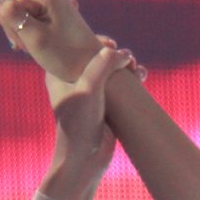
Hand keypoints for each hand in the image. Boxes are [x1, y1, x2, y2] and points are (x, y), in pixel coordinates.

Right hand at [0, 0, 106, 82]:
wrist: (90, 66)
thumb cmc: (65, 56)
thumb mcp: (34, 38)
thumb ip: (11, 15)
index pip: (7, 8)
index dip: (15, 31)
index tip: (35, 43)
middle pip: (11, 9)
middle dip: (20, 32)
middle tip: (40, 45)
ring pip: (17, 16)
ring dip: (25, 35)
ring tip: (45, 45)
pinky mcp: (50, 6)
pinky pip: (28, 19)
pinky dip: (32, 34)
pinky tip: (47, 41)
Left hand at [46, 42, 134, 185]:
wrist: (85, 160)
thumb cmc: (79, 124)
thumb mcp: (90, 87)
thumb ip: (104, 63)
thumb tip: (123, 54)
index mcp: (58, 74)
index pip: (73, 46)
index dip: (92, 39)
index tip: (111, 41)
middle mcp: (73, 82)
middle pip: (95, 56)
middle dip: (114, 53)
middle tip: (126, 57)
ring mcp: (91, 94)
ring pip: (111, 70)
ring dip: (126, 65)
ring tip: (136, 69)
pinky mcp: (106, 106)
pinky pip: (120, 86)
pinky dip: (132, 79)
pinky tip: (141, 77)